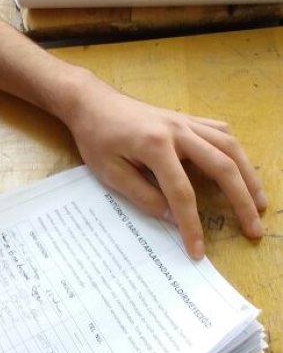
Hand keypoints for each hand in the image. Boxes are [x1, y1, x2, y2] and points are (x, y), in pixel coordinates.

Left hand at [62, 70, 266, 258]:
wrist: (92, 101)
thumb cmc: (96, 137)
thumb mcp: (110, 173)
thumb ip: (143, 196)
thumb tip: (174, 218)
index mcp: (155, 145)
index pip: (182, 193)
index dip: (192, 225)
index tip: (197, 251)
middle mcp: (178, 130)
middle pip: (222, 166)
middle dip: (241, 201)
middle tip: (254, 230)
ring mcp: (186, 121)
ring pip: (230, 147)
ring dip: (249, 176)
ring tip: (259, 203)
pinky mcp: (187, 118)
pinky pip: (220, 132)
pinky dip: (235, 152)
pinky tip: (240, 170)